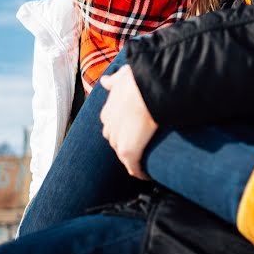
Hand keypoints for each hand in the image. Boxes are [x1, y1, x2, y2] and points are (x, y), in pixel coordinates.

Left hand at [99, 65, 157, 179]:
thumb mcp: (122, 77)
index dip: (122, 129)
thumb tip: (104, 81)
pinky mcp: (128, 151)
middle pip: (115, 141)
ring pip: (123, 155)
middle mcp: (109, 128)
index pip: (112, 126)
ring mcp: (118, 141)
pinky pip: (134, 167)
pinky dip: (140, 173)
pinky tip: (147, 176)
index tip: (134, 131)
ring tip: (147, 162)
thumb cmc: (139, 81)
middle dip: (126, 144)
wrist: (148, 89)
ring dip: (133, 159)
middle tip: (143, 146)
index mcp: (108, 111)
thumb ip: (113, 81)